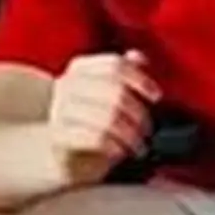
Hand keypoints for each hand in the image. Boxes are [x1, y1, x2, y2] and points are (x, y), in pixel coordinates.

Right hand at [46, 52, 155, 185]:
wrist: (64, 156)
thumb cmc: (90, 124)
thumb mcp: (109, 96)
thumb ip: (123, 73)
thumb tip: (138, 57)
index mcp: (80, 70)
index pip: (114, 65)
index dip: (139, 79)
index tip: (155, 96)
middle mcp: (66, 86)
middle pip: (114, 92)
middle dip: (138, 114)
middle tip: (146, 129)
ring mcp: (60, 111)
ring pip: (107, 118)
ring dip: (130, 135)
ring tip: (137, 146)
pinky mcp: (59, 138)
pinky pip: (95, 138)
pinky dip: (114, 146)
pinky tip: (119, 151)